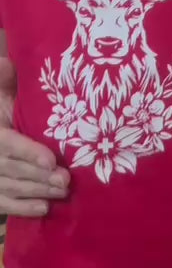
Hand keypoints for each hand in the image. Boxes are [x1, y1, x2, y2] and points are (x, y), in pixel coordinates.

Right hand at [0, 57, 69, 216]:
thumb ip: (6, 83)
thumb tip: (7, 61)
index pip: (8, 144)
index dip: (28, 153)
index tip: (51, 160)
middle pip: (11, 169)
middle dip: (39, 176)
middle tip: (66, 180)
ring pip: (10, 187)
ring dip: (37, 191)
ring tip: (63, 192)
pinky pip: (2, 203)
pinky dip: (22, 208)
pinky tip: (44, 210)